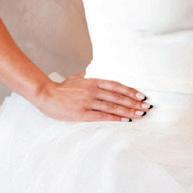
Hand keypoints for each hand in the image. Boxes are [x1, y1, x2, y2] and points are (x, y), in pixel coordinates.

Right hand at [33, 75, 149, 123]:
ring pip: (113, 106)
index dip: (130, 90)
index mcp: (92, 82)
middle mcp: (93, 90)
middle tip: (146, 106)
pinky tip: (125, 120)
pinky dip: (115, 117)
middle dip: (134, 102)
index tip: (141, 95)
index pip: (116, 86)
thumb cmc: (60, 88)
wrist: (46, 95)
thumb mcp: (74, 79)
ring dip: (129, 110)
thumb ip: (84, 76)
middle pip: (118, 96)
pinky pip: (103, 116)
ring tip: (140, 114)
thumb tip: (88, 73)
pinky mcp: (83, 113)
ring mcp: (88, 102)